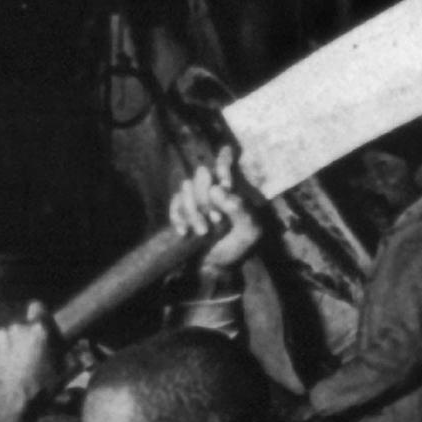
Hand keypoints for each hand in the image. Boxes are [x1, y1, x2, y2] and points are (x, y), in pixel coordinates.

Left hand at [0, 303, 64, 421]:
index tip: (33, 317)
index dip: (35, 314)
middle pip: (17, 327)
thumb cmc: (40, 391)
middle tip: (21, 360)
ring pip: (1, 336)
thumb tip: (82, 355)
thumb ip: (73, 360)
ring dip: (3, 346)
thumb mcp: (63, 375)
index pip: (36, 309)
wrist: (11, 405)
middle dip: (19, 339)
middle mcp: (18, 328)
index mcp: (39, 331)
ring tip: (7, 367)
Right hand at [170, 145, 262, 272]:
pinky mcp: (181, 214)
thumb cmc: (235, 250)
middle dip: (204, 198)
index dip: (223, 160)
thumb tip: (218, 190)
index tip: (226, 151)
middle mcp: (214, 194)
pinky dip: (177, 218)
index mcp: (233, 194)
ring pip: (185, 190)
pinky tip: (184, 232)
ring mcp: (196, 203)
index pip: (227, 170)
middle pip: (202, 177)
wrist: (213, 270)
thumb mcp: (248, 231)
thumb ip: (239, 209)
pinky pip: (174, 205)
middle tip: (214, 219)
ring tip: (202, 232)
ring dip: (192, 212)